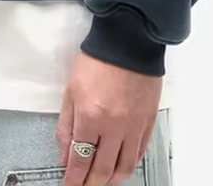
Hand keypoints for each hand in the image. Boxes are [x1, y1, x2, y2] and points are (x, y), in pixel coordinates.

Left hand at [57, 51, 161, 185]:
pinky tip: (122, 167)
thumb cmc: (98, 60)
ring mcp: (134, 126)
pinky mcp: (148, 121)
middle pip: (102, 169)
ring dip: (111, 179)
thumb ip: (66, 125)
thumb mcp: (71, 90)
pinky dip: (129, 165)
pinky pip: (139, 152)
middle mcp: (114, 126)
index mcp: (91, 116)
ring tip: (102, 182)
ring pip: (124, 166)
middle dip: (91, 184)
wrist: (127, 41)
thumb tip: (65, 154)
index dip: (74, 179)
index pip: (81, 159)